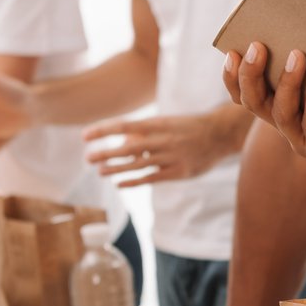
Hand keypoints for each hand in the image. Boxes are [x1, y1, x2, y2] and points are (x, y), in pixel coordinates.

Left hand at [83, 110, 239, 187]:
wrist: (220, 134)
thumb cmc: (189, 127)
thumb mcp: (167, 122)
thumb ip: (146, 132)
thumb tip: (122, 141)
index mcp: (159, 124)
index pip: (124, 126)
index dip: (103, 130)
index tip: (85, 135)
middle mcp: (163, 140)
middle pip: (128, 147)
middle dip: (105, 153)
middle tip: (87, 157)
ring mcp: (171, 157)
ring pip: (138, 164)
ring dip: (116, 168)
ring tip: (99, 171)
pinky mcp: (179, 172)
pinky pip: (152, 177)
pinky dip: (134, 181)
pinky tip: (119, 183)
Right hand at [223, 43, 305, 179]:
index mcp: (283, 108)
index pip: (247, 96)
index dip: (233, 78)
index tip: (232, 51)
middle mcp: (288, 127)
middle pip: (256, 104)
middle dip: (251, 75)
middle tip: (258, 46)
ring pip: (282, 115)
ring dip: (287, 83)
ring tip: (298, 55)